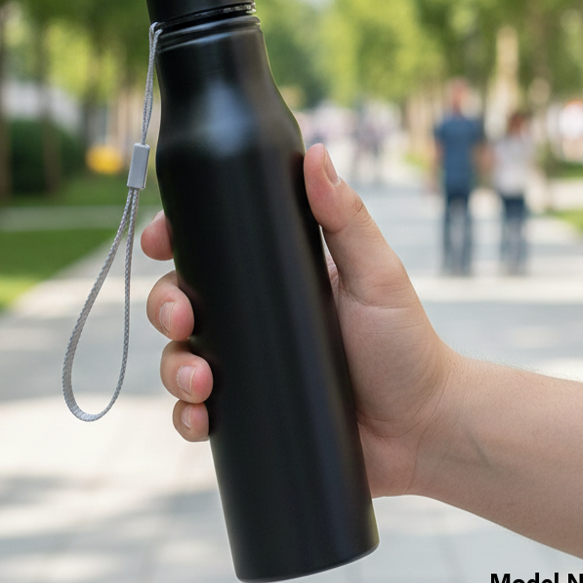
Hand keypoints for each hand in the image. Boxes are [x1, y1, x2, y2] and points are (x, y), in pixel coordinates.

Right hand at [141, 143, 459, 497]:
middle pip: (180, 301)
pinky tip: (199, 418)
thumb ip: (347, 217)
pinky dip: (186, 417)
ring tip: (200, 382)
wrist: (423, 429)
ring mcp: (246, 367)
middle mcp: (251, 318)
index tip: (159, 241)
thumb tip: (317, 153)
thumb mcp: (375, 274)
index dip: (174, 240)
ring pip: (179, 358)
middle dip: (164, 307)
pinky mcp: (248, 413)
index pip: (209, 249)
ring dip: (173, 367)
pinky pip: (196, 414)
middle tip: (182, 319)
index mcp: (273, 275)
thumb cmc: (406, 344)